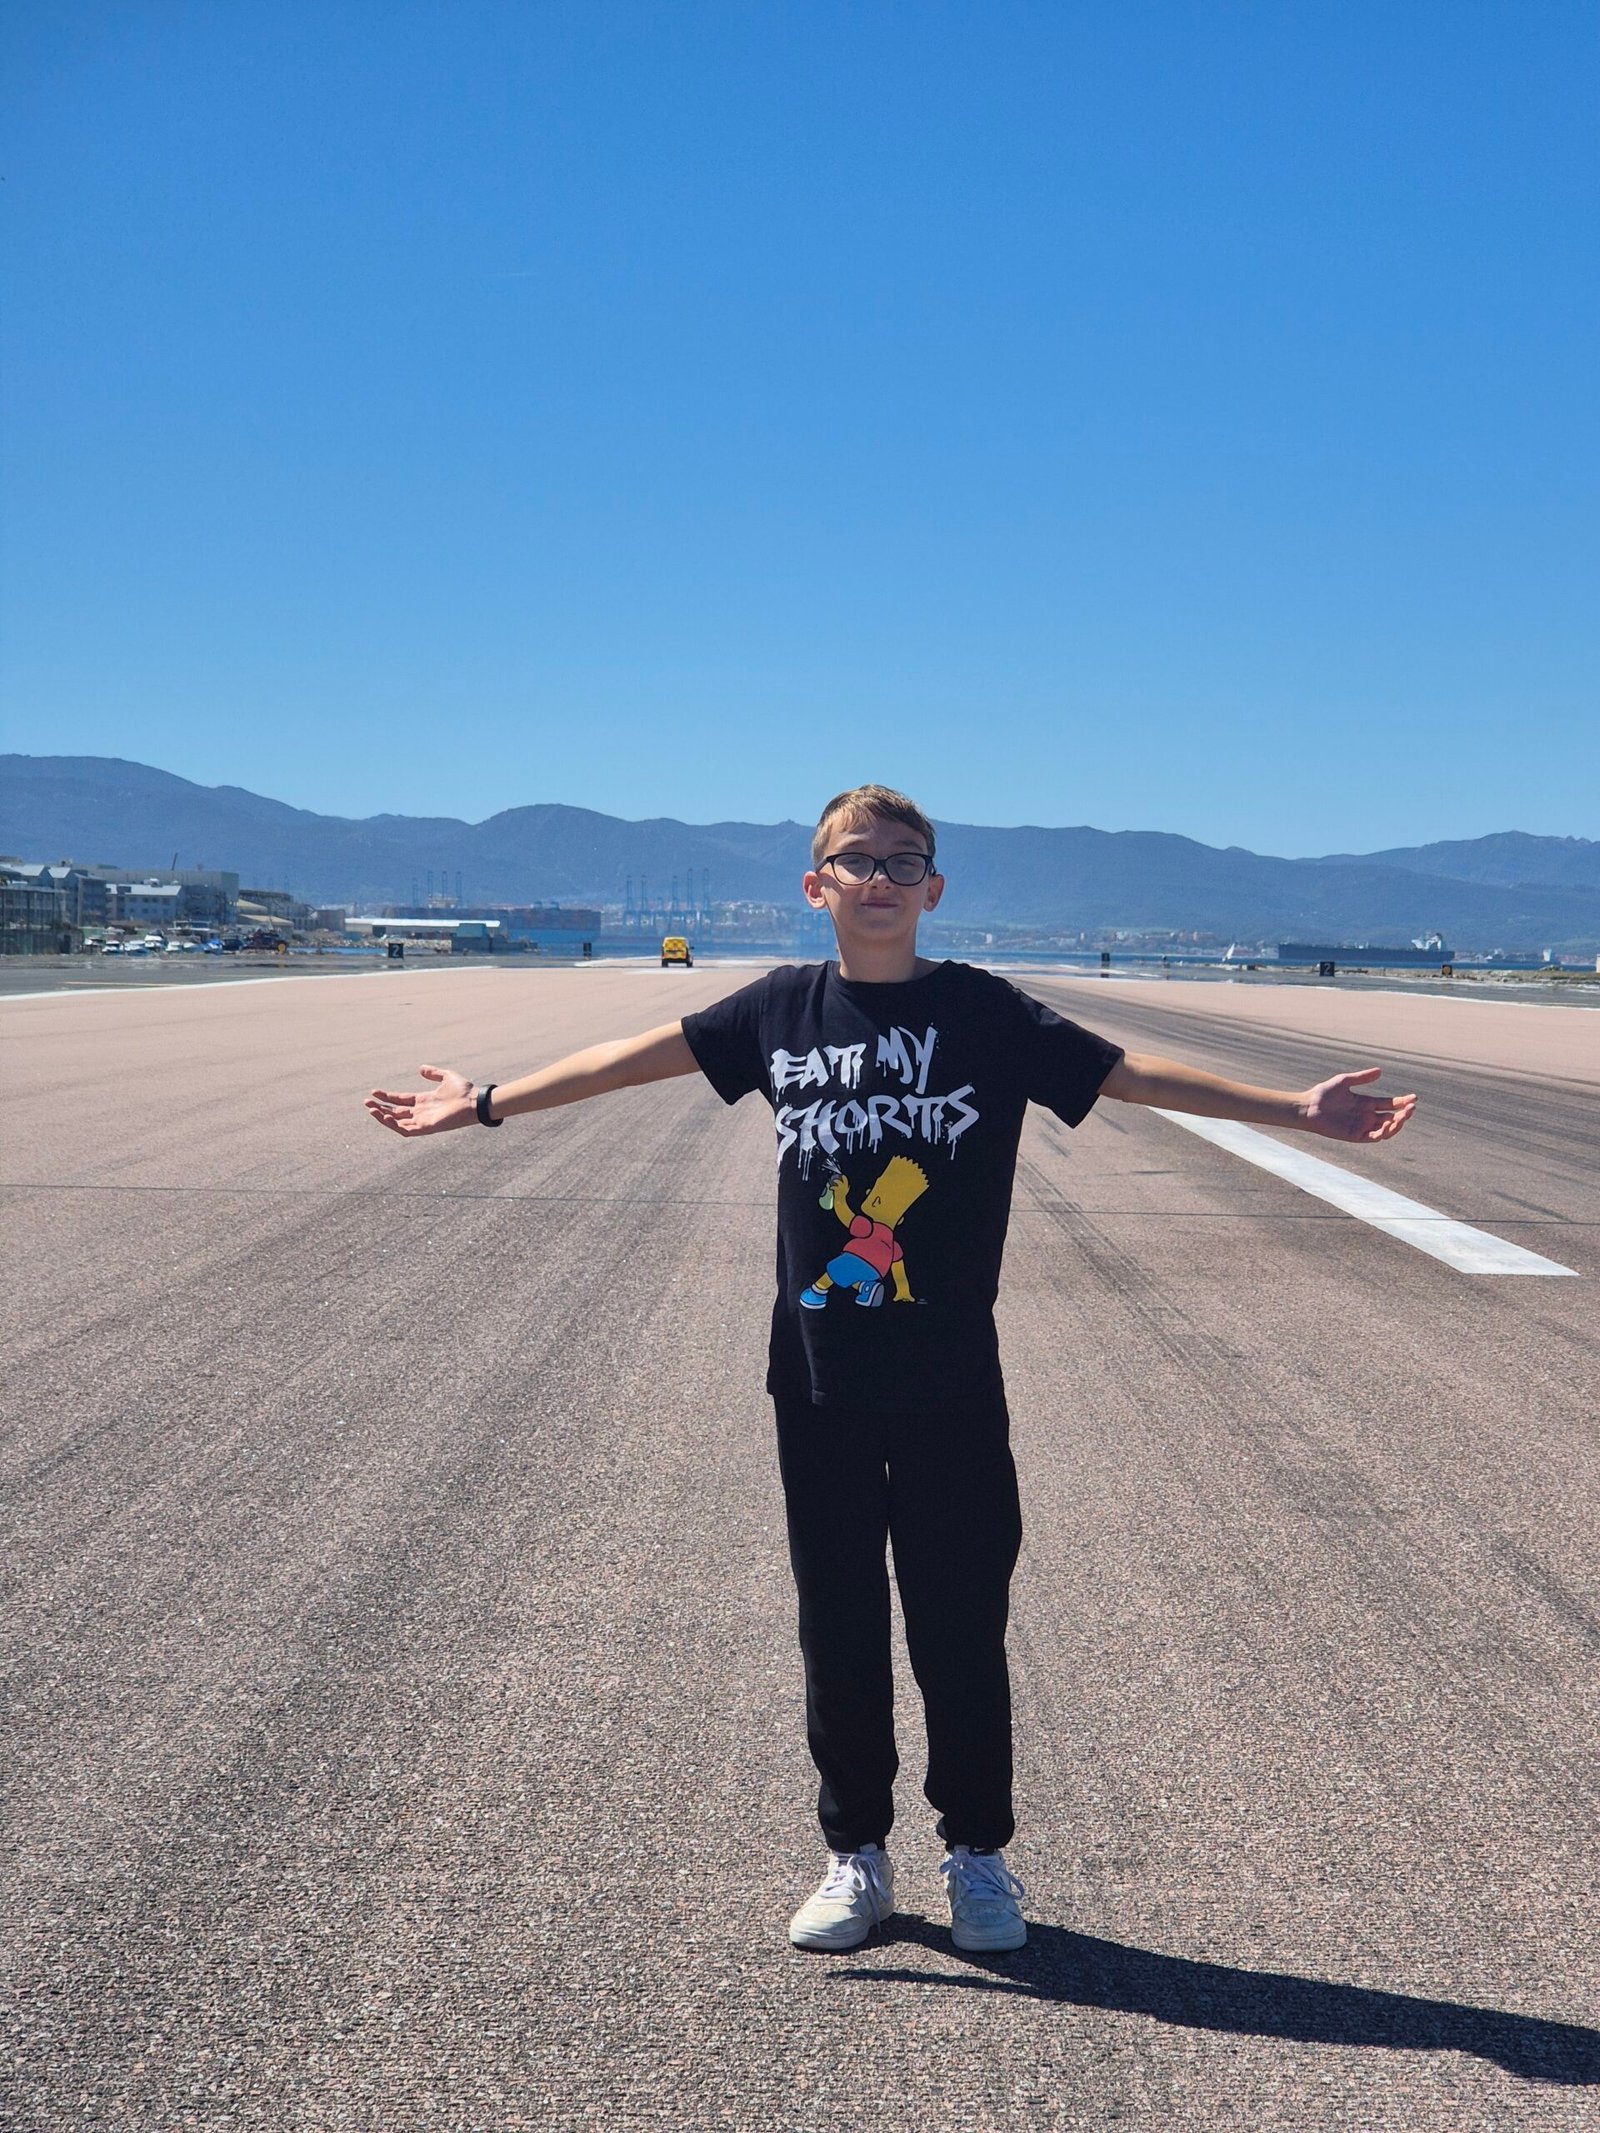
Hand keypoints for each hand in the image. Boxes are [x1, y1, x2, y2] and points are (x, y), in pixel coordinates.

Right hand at [365, 1064, 477, 1136]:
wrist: (474, 1102)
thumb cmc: (464, 1091)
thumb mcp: (446, 1077)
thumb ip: (433, 1073)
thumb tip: (421, 1068)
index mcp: (424, 1101)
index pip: (400, 1100)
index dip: (386, 1097)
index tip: (373, 1092)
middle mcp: (421, 1112)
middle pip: (395, 1112)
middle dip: (380, 1108)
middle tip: (366, 1103)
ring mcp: (423, 1121)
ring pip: (397, 1123)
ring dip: (383, 1117)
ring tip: (371, 1110)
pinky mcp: (426, 1128)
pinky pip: (406, 1130)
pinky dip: (394, 1125)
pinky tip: (386, 1116)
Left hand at [1301, 1067, 1416, 1143]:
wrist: (1308, 1107)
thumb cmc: (1323, 1093)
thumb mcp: (1344, 1081)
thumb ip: (1362, 1078)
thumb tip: (1380, 1071)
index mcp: (1366, 1103)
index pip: (1389, 1104)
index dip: (1401, 1102)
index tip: (1413, 1098)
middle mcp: (1366, 1116)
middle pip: (1391, 1117)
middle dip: (1403, 1114)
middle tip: (1411, 1108)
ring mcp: (1361, 1126)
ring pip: (1385, 1129)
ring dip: (1396, 1125)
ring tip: (1402, 1117)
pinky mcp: (1355, 1136)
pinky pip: (1373, 1137)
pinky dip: (1382, 1133)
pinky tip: (1387, 1125)